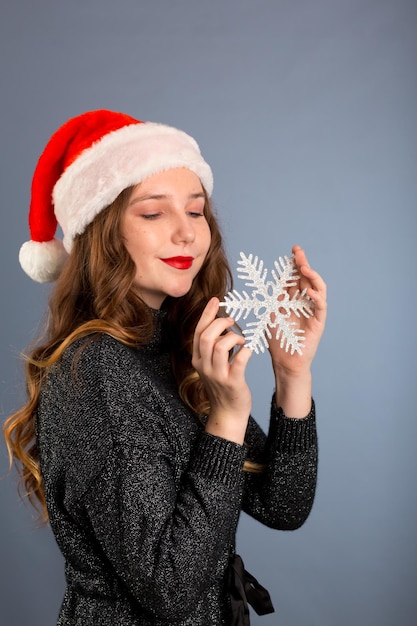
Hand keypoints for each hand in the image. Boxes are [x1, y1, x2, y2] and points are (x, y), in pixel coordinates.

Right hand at [192, 297, 251, 443]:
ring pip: (220, 347)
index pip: (198, 332)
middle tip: (233, 321)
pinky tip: (248, 351)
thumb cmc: (223, 386)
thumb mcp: (212, 365)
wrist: (228, 413)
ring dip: (233, 337)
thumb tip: (222, 324)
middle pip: (206, 337)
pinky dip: (245, 352)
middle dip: (220, 323)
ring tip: (241, 340)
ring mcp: (217, 375)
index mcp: (198, 359)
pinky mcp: (232, 382)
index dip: (207, 314)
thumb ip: (213, 347)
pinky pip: (238, 361)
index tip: (215, 300)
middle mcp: (204, 366)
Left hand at [268, 245, 326, 375]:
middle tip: (298, 252)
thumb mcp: (270, 313)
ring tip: (304, 268)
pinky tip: (309, 290)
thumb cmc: (277, 338)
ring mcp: (313, 310)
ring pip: (317, 288)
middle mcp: (304, 301)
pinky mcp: (318, 321)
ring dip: (312, 276)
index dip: (294, 264)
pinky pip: (320, 306)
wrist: (284, 360)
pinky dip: (316, 297)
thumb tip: (263, 283)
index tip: (292, 251)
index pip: (295, 277)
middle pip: (306, 278)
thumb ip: (271, 298)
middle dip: (303, 263)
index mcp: (292, 298)